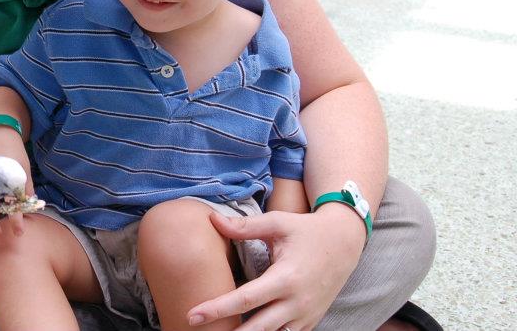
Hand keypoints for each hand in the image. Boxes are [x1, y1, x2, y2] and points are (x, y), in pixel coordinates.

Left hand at [187, 206, 364, 330]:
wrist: (345, 244)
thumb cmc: (307, 231)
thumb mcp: (278, 223)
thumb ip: (245, 226)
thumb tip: (212, 219)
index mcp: (285, 278)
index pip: (245, 299)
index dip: (217, 309)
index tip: (193, 315)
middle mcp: (296, 302)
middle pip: (257, 328)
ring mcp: (305, 316)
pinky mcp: (310, 322)